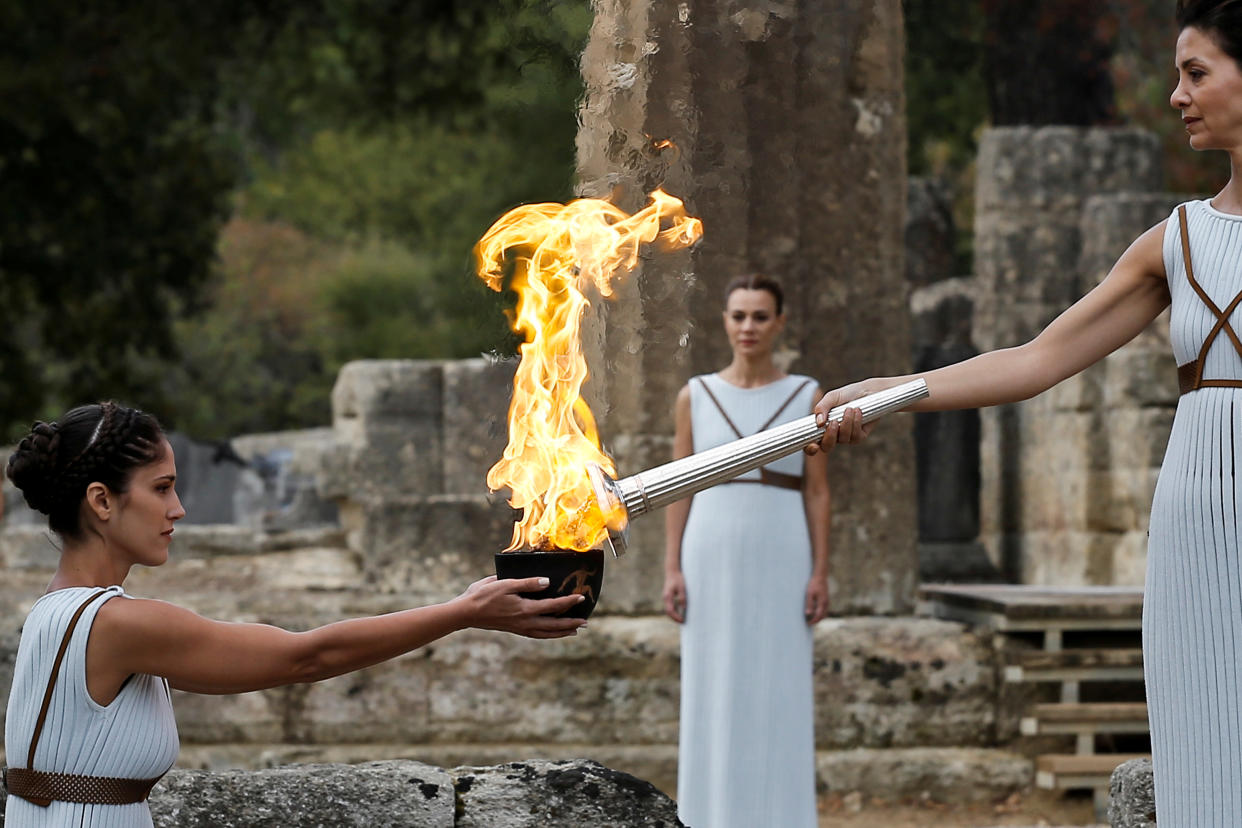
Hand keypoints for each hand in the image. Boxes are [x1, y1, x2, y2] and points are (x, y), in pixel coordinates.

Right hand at [459, 576, 586, 638]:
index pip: (553, 606)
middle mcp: (525, 622)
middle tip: (586, 621)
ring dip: (562, 631)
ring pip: (546, 633)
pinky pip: (537, 634)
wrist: (466, 613)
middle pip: (554, 625)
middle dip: (571, 622)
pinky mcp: (514, 629)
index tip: (581, 597)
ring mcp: (520, 627)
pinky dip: (548, 634)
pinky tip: (551, 632)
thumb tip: (547, 582)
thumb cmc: (483, 595)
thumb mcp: (505, 583)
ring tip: (574, 630)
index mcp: (525, 609)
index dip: (568, 602)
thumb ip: (528, 583)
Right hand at [663, 570, 686, 622]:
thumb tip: (683, 608)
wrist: (672, 571)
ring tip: (681, 619)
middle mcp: (665, 598)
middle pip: (668, 612)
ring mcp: (666, 597)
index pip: (670, 610)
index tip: (682, 621)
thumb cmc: (678, 579)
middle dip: (674, 618)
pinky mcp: (668, 596)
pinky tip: (679, 613)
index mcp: (668, 596)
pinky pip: (670, 606)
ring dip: (674, 615)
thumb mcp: (682, 588)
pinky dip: (673, 611)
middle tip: (682, 622)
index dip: (676, 617)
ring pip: (668, 609)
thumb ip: (682, 598)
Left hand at [804, 575, 828, 623]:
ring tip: (811, 619)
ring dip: (819, 618)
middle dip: (816, 621)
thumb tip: (808, 614)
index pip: (819, 615)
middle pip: (823, 616)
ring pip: (824, 613)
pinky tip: (814, 613)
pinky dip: (820, 613)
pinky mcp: (826, 600)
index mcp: (822, 603)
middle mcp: (826, 603)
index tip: (808, 624)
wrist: (820, 577)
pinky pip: (824, 610)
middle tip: (809, 623)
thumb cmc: (814, 585)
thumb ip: (810, 604)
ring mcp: (827, 602)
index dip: (813, 621)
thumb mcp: (809, 594)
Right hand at [805, 383, 873, 454]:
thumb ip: (822, 408)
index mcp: (821, 426)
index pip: (811, 443)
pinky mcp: (860, 436)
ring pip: (843, 439)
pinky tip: (858, 411)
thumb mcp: (831, 397)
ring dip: (846, 423)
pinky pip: (856, 437)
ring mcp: (846, 437)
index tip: (813, 446)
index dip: (810, 449)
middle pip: (827, 447)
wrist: (868, 391)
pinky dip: (856, 423)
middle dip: (830, 437)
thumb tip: (819, 423)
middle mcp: (833, 435)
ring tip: (849, 408)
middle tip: (834, 422)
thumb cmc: (847, 394)